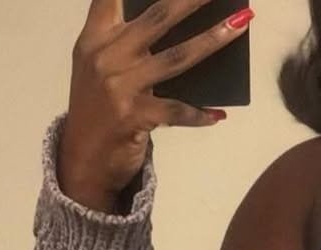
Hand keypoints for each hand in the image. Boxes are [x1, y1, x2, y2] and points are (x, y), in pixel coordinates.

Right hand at [59, 0, 253, 209]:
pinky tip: (217, 115)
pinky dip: (200, 114)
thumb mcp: (100, 69)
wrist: (81, 161)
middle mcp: (105, 56)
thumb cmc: (98, 111)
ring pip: (177, 57)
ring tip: (239, 25)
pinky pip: (177, 111)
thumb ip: (124, 43)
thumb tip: (177, 26)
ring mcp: (119, 86)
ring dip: (213, 39)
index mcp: (95, 39)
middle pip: (157, 17)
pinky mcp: (133, 116)